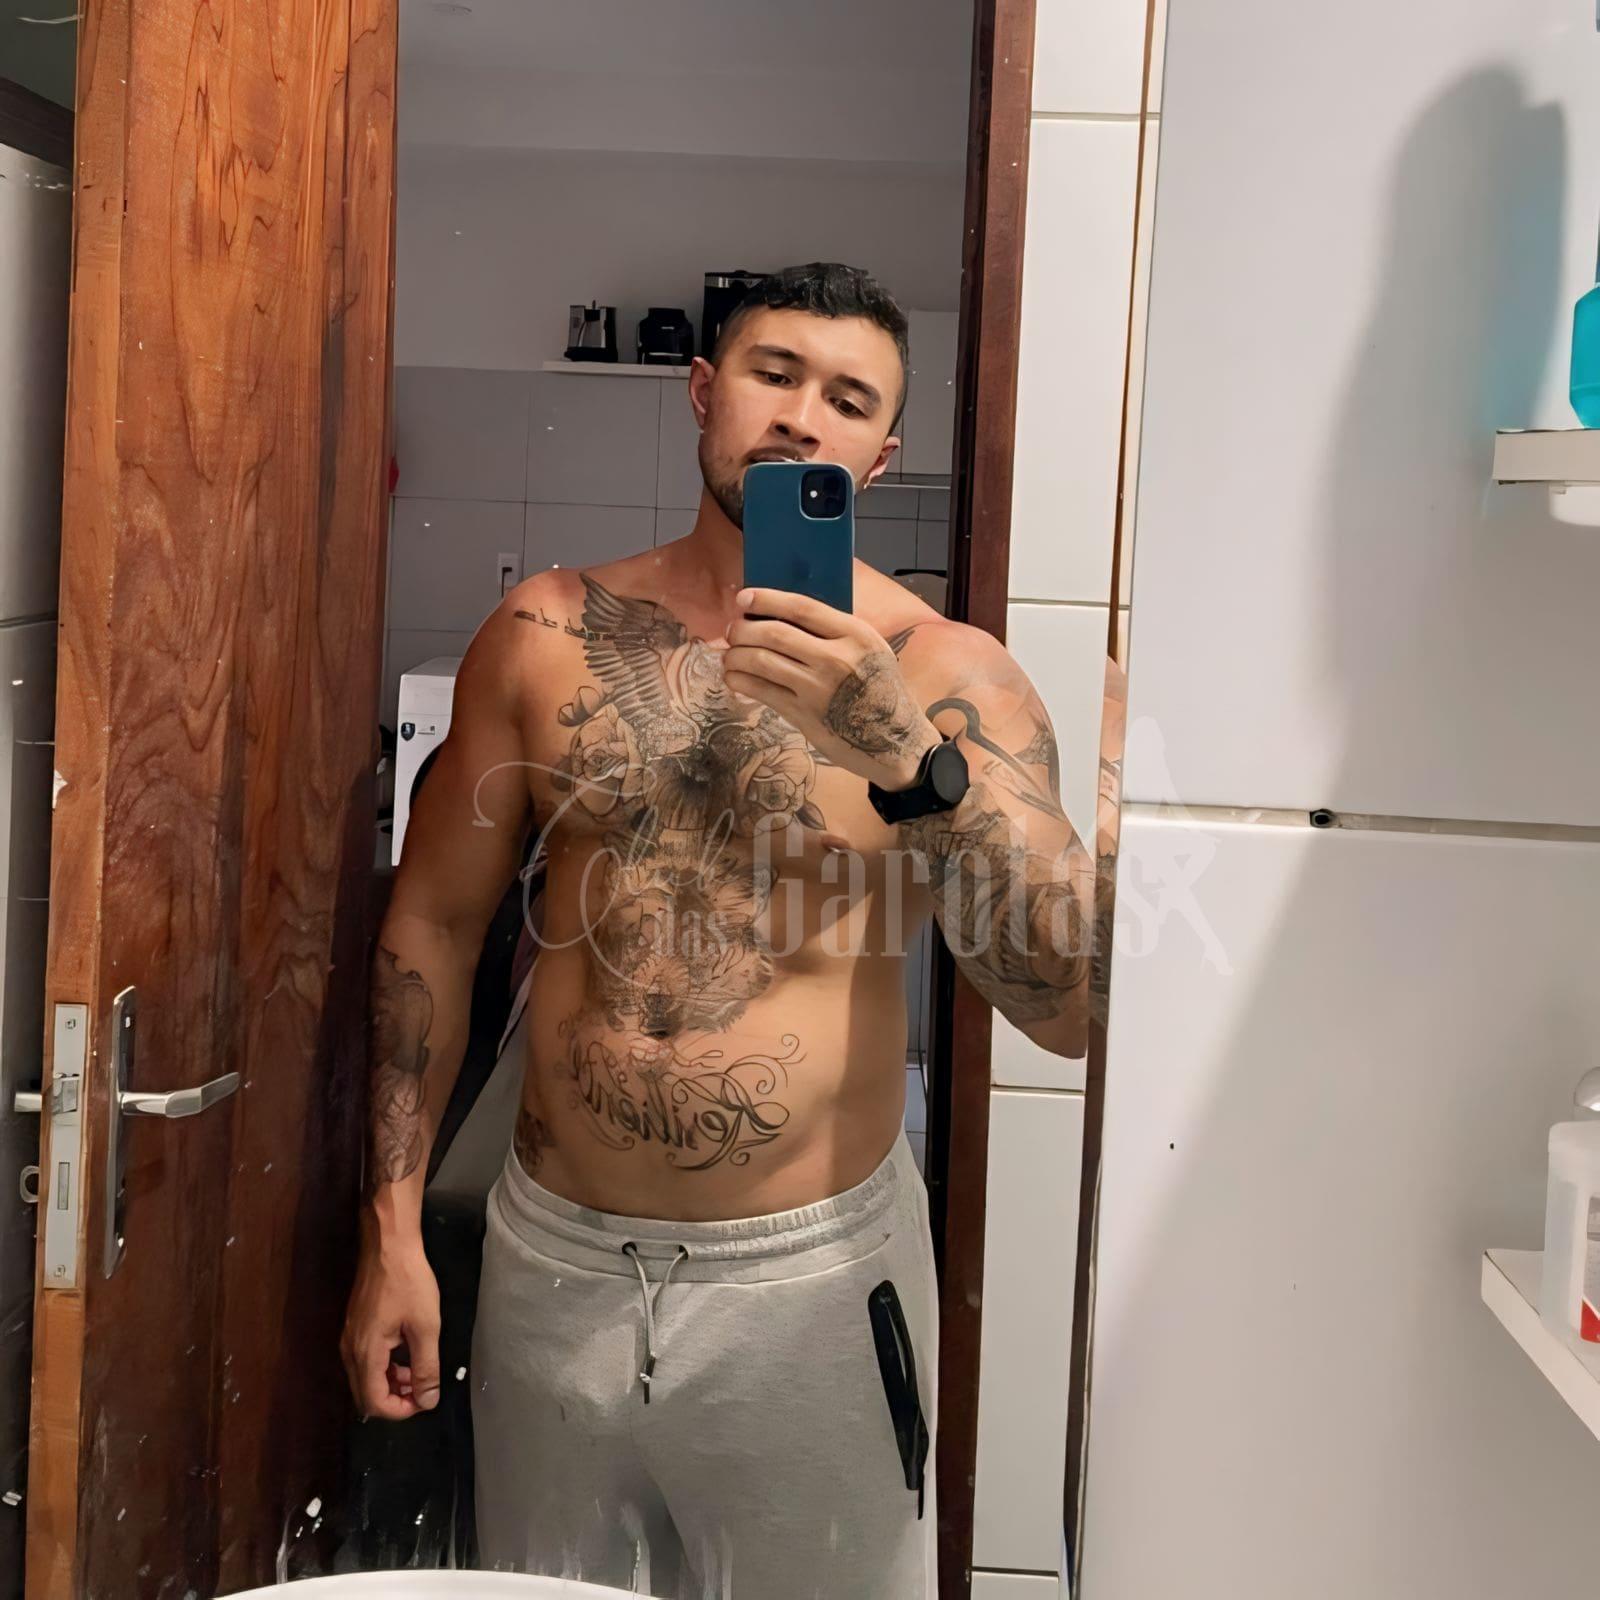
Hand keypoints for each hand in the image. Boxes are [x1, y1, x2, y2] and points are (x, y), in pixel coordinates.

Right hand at [340, 1229, 442, 1419]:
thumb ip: (426, 1367)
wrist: (388, 1244)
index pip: (374, 1403)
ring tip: (418, 1371)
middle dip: (395, 1399)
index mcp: (366, 1354)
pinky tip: (405, 1354)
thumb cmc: (409, 1282)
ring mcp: (349, 1338)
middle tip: (423, 1388)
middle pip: (366, 1394)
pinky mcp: (354, 1327)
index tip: (424, 1400)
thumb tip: (427, 1401)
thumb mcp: (426, 1326)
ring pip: (365, 1378)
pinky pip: (365, 1361)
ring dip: (391, 1383)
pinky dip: (385, 1366)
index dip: (400, 1411)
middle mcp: (350, 1352)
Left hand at [723, 588, 939, 789]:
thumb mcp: (871, 650)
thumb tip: (782, 614)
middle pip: (774, 633)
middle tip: (732, 631)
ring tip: (730, 655)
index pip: (801, 608)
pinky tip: (734, 677)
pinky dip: (740, 680)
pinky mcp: (804, 716)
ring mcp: (818, 689)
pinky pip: (762, 691)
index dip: (766, 599)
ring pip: (762, 661)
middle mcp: (836, 659)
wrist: (897, 742)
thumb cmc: (881, 690)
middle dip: (743, 629)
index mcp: (855, 635)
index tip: (744, 598)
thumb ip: (835, 632)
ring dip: (736, 655)